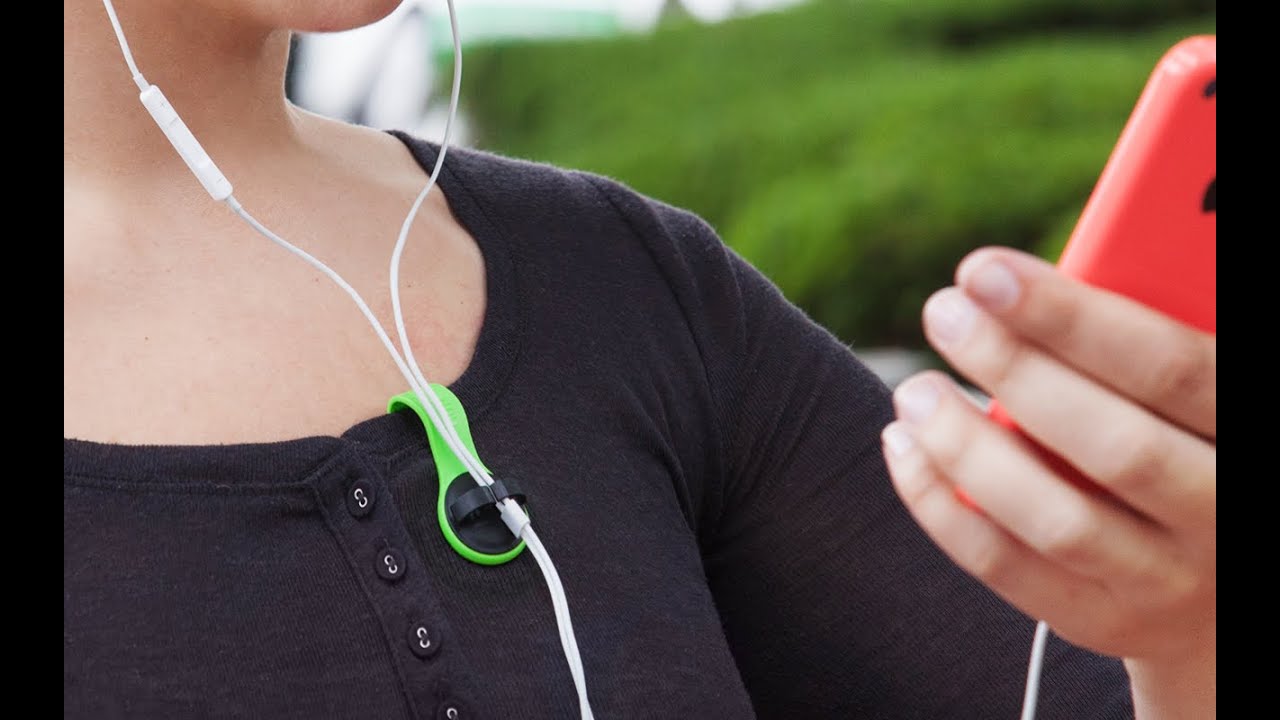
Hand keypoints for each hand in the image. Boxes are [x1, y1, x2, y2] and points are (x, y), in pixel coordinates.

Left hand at [880, 247, 1214, 716]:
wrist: (1228, 580)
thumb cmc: (1194, 436)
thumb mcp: (1196, 386)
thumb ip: (1151, 339)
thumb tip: (1033, 281)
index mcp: (1250, 427)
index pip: (1172, 368)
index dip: (1072, 317)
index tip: (984, 270)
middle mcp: (1226, 514)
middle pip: (1114, 445)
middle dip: (1013, 369)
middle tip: (943, 311)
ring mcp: (1169, 581)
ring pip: (1057, 519)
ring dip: (967, 446)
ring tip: (915, 388)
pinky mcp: (1105, 621)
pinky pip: (1006, 567)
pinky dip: (942, 506)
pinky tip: (906, 447)